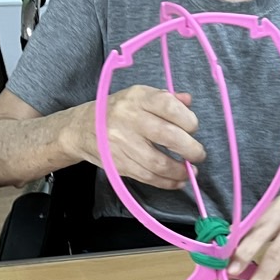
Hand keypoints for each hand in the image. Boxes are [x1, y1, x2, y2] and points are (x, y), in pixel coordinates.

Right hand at [61, 86, 204, 188]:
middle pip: (168, 136)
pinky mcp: (118, 164)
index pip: (169, 106)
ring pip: (159, 163)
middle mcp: (129, 118)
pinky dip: (167, 182)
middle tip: (198, 154)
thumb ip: (165, 98)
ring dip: (180, 171)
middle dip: (191, 149)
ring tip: (190, 171)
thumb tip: (188, 102)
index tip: (193, 128)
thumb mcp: (139, 96)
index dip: (188, 120)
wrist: (81, 129)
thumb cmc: (117, 111)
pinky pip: (148, 177)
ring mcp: (122, 143)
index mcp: (137, 98)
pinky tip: (177, 181)